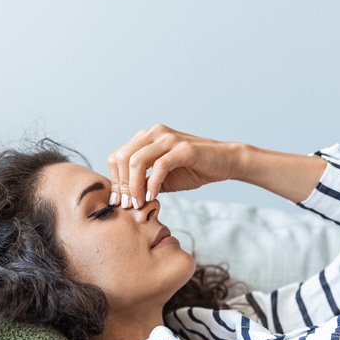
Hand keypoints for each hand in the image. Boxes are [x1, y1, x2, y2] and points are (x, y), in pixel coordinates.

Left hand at [107, 123, 242, 208]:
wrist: (225, 162)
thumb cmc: (193, 170)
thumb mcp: (162, 178)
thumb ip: (143, 183)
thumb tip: (124, 198)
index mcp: (146, 138)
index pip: (118, 157)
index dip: (114, 181)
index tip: (118, 201)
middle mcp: (155, 133)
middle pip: (123, 158)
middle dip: (122, 185)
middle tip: (127, 205)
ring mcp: (169, 139)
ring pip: (137, 161)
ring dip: (134, 186)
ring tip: (138, 203)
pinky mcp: (184, 149)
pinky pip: (159, 166)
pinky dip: (152, 184)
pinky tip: (152, 197)